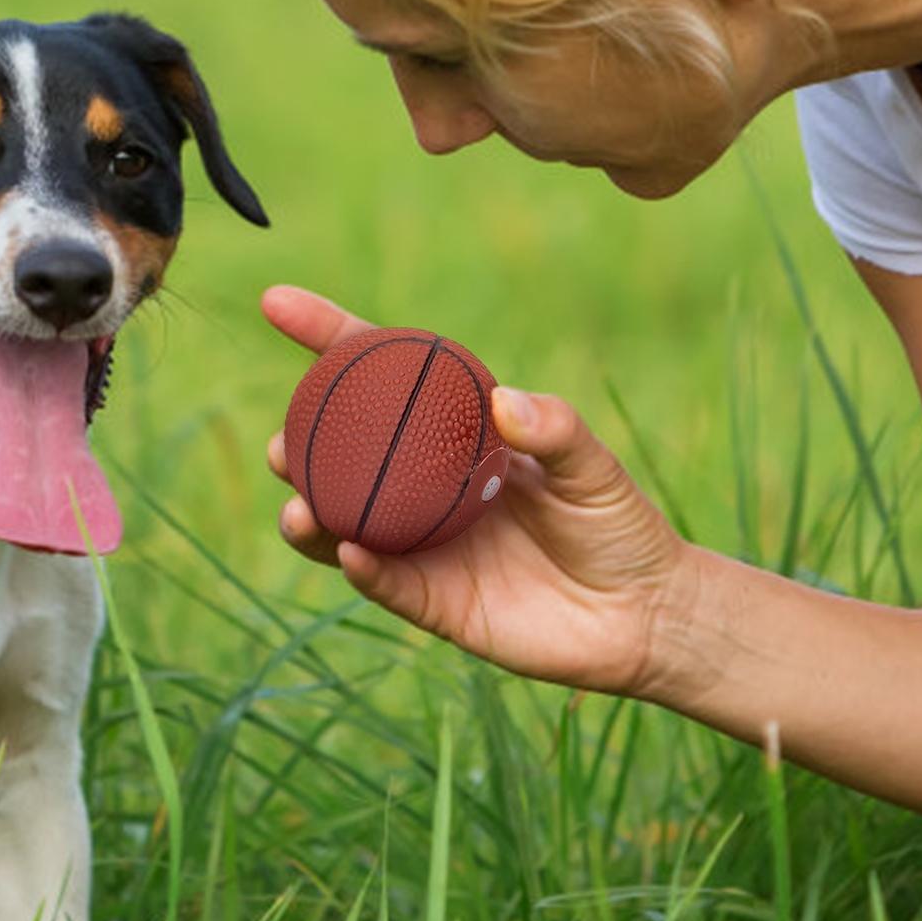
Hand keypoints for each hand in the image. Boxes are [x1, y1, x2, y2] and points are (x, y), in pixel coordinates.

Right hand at [263, 284, 693, 696]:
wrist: (644, 618)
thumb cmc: (617, 526)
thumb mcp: (594, 468)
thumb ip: (555, 431)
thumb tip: (504, 402)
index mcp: (453, 435)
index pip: (383, 377)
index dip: (326, 336)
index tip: (277, 303)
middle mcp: (424, 486)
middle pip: (340, 455)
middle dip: (296, 443)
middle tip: (282, 442)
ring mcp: (423, 544)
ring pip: (343, 523)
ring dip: (310, 513)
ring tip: (295, 506)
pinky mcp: (432, 602)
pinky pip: (385, 582)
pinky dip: (361, 569)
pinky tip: (350, 553)